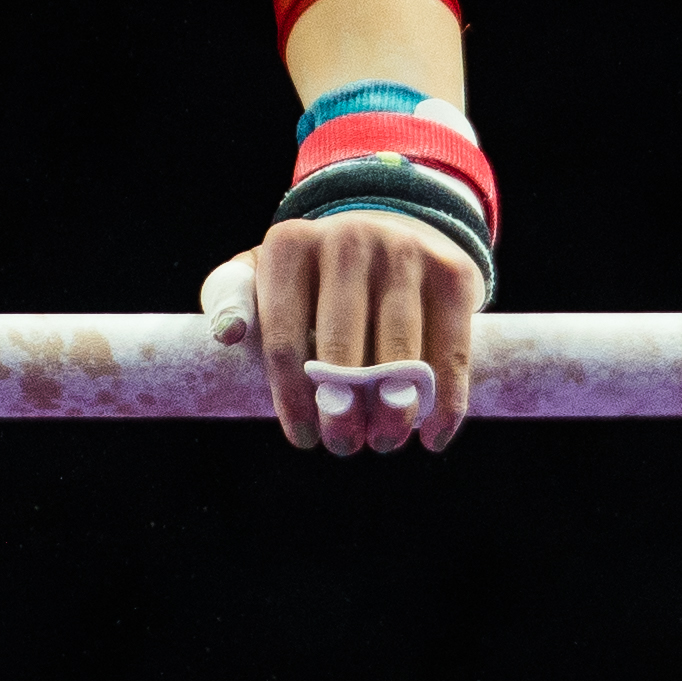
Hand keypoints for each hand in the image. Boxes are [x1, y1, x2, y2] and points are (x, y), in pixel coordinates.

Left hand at [243, 208, 480, 455]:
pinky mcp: (453, 272)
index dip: (293, 399)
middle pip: (341, 349)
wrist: (390, 234)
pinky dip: (445, 402)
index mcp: (291, 246)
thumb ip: (230, 298)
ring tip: (383, 441)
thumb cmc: (314, 279)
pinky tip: (431, 436)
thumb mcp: (262, 276)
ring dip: (393, 412)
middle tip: (344, 445)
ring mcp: (405, 251)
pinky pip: (451, 350)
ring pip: (399, 353)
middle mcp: (348, 240)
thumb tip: (228, 333)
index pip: (284, 338)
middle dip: (342, 410)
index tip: (303, 438)